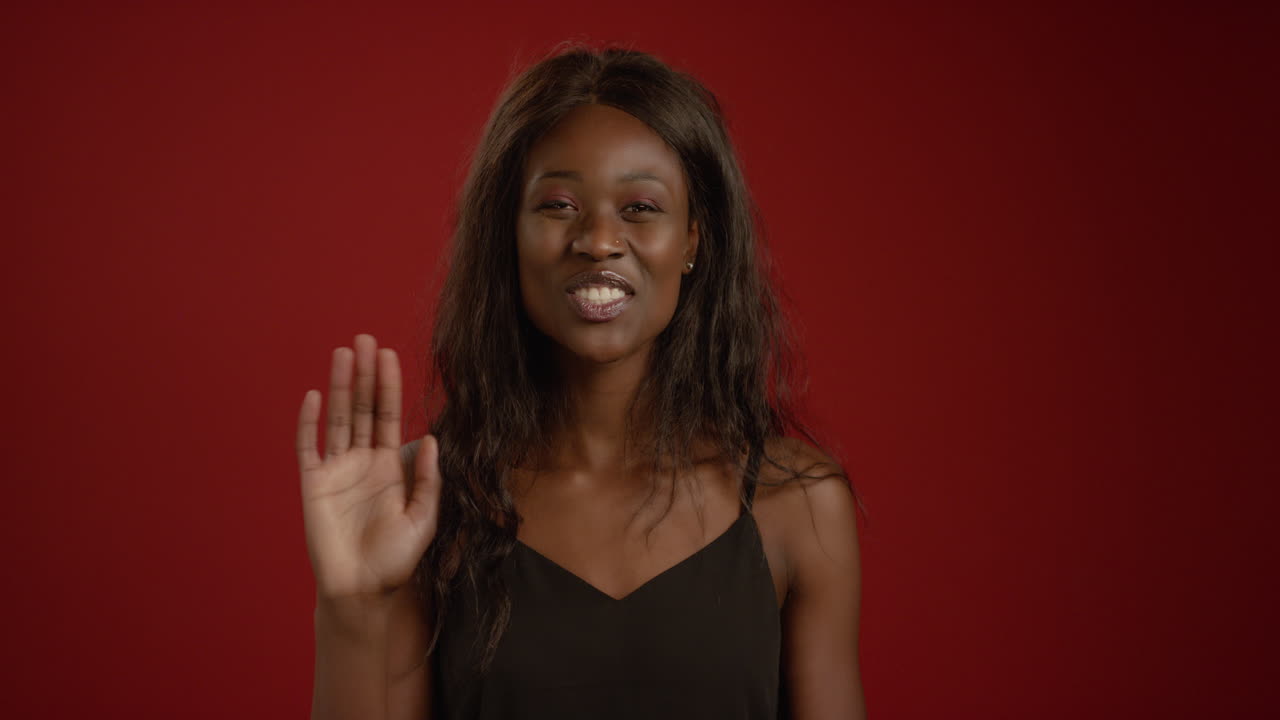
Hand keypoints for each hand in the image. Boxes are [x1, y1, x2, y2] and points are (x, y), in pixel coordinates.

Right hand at [295, 334, 442, 600]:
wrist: (363, 590)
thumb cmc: (396, 559)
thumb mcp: (423, 519)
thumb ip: (427, 480)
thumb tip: (429, 438)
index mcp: (390, 466)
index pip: (388, 416)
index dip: (388, 386)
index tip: (389, 355)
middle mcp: (362, 462)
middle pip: (361, 408)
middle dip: (363, 375)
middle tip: (365, 339)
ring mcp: (336, 471)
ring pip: (337, 419)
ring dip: (338, 387)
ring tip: (343, 354)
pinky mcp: (313, 486)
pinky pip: (308, 448)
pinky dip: (309, 423)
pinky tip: (313, 397)